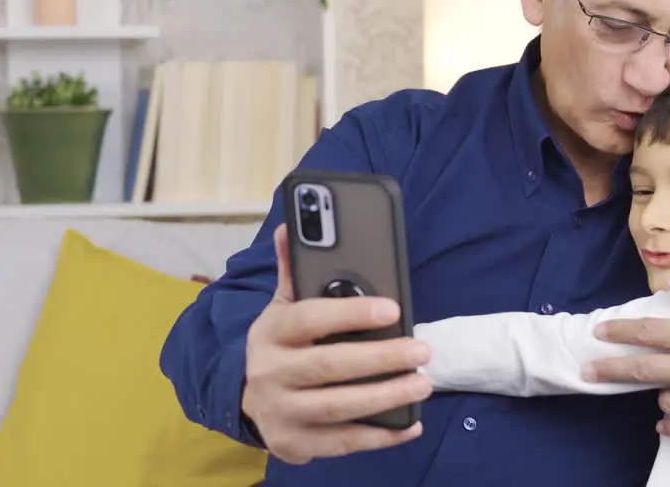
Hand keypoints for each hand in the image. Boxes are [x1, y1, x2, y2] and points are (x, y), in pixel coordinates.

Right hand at [241, 224, 432, 463]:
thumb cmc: (280, 345)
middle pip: (329, 366)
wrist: (246, 399)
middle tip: (422, 351)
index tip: (392, 309)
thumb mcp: (281, 307)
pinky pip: (343, 442)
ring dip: (386, 397)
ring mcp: (282, 412)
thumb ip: (294, 271)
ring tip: (423, 384)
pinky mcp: (295, 444)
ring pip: (338, 406)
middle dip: (381, 359)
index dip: (351, 313)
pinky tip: (410, 425)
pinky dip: (380, 436)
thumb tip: (286, 226)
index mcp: (270, 332)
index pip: (309, 319)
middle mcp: (270, 373)